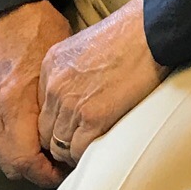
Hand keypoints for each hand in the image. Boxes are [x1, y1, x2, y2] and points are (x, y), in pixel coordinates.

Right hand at [0, 0, 71, 187]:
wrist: (9, 9)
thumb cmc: (41, 33)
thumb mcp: (59, 72)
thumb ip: (58, 112)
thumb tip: (69, 145)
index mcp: (13, 100)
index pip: (26, 161)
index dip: (48, 174)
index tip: (67, 170)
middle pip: (11, 166)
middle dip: (36, 173)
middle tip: (60, 167)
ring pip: (1, 157)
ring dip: (23, 162)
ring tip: (48, 154)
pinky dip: (11, 147)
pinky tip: (31, 139)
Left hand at [38, 0, 166, 165]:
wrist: (148, 34)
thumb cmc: (128, 37)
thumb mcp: (85, 47)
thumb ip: (72, 72)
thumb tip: (78, 95)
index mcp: (51, 66)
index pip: (42, 108)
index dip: (56, 122)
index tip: (70, 128)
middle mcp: (55, 86)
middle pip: (45, 130)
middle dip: (61, 141)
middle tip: (79, 145)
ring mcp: (72, 104)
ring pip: (59, 145)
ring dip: (74, 151)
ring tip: (91, 150)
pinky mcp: (93, 118)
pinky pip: (78, 150)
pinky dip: (87, 155)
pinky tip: (100, 148)